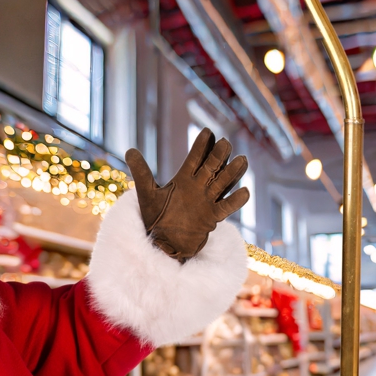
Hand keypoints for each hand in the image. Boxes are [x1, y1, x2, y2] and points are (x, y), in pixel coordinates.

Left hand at [126, 128, 249, 261]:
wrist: (163, 243)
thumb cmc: (155, 219)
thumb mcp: (147, 194)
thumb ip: (142, 172)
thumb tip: (129, 150)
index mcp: (184, 179)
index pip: (195, 158)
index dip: (201, 146)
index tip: (208, 132)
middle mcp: (198, 188)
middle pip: (212, 167)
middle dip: (219, 156)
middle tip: (225, 143)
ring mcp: (206, 202)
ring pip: (223, 184)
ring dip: (232, 173)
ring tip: (242, 160)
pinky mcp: (212, 218)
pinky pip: (226, 207)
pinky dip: (236, 200)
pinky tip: (245, 191)